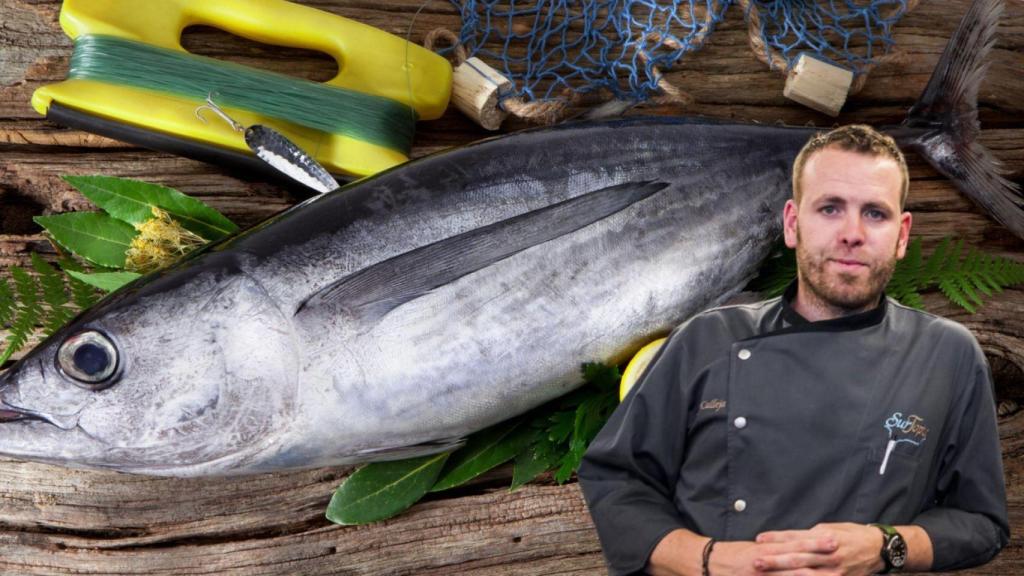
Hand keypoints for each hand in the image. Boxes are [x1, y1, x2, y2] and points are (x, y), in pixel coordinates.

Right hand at [706, 539, 836, 575]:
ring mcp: (761, 574)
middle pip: (795, 558)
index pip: (794, 543)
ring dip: (809, 574)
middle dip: (817, 554)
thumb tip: (793, 548)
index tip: (832, 538)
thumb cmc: (731, 555)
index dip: (813, 541)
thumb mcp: (752, 549)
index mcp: (765, 548)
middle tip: (837, 550)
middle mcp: (765, 561)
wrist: (707, 564)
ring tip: (831, 573)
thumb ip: (772, 549)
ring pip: (789, 575)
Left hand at [753, 522, 883, 575]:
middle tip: (756, 561)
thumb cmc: (850, 535)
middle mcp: (829, 553)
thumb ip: (809, 535)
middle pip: (797, 557)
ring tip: (767, 573)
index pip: (795, 537)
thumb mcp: (830, 528)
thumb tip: (789, 539)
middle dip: (775, 559)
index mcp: (824, 536)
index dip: (776, 539)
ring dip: (784, 574)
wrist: (878, 549)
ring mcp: (834, 569)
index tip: (759, 539)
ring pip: (805, 573)